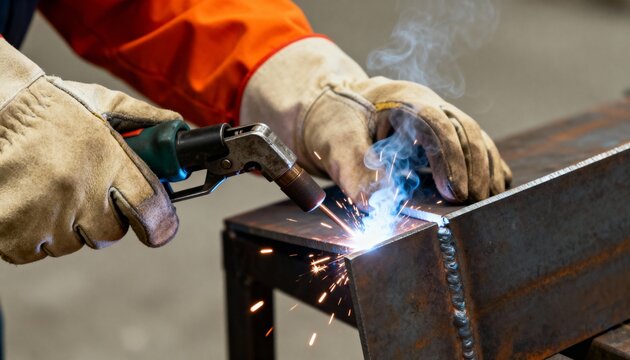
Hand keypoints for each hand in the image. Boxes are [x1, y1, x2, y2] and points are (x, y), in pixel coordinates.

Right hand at [0, 39, 178, 263]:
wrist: (0, 107)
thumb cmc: (54, 108)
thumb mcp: (106, 104)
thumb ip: (146, 118)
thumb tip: (177, 127)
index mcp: (109, 161)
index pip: (150, 209)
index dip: (160, 224)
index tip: (160, 227)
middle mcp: (79, 190)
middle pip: (109, 234)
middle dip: (104, 219)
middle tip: (87, 193)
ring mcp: (44, 214)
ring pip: (71, 243)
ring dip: (66, 226)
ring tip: (52, 191)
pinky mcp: (11, 232)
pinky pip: (33, 251)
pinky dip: (33, 235)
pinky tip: (30, 203)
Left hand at [240, 38, 510, 205]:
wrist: (332, 107)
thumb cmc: (334, 120)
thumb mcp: (335, 142)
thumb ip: (353, 170)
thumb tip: (374, 202)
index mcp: (401, 99)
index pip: (435, 124)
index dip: (448, 158)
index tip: (453, 192)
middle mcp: (428, 104)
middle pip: (464, 130)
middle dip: (472, 168)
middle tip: (471, 202)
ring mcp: (440, 117)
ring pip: (476, 138)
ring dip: (485, 170)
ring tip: (485, 202)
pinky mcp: (444, 134)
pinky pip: (475, 146)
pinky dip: (487, 168)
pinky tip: (490, 191)